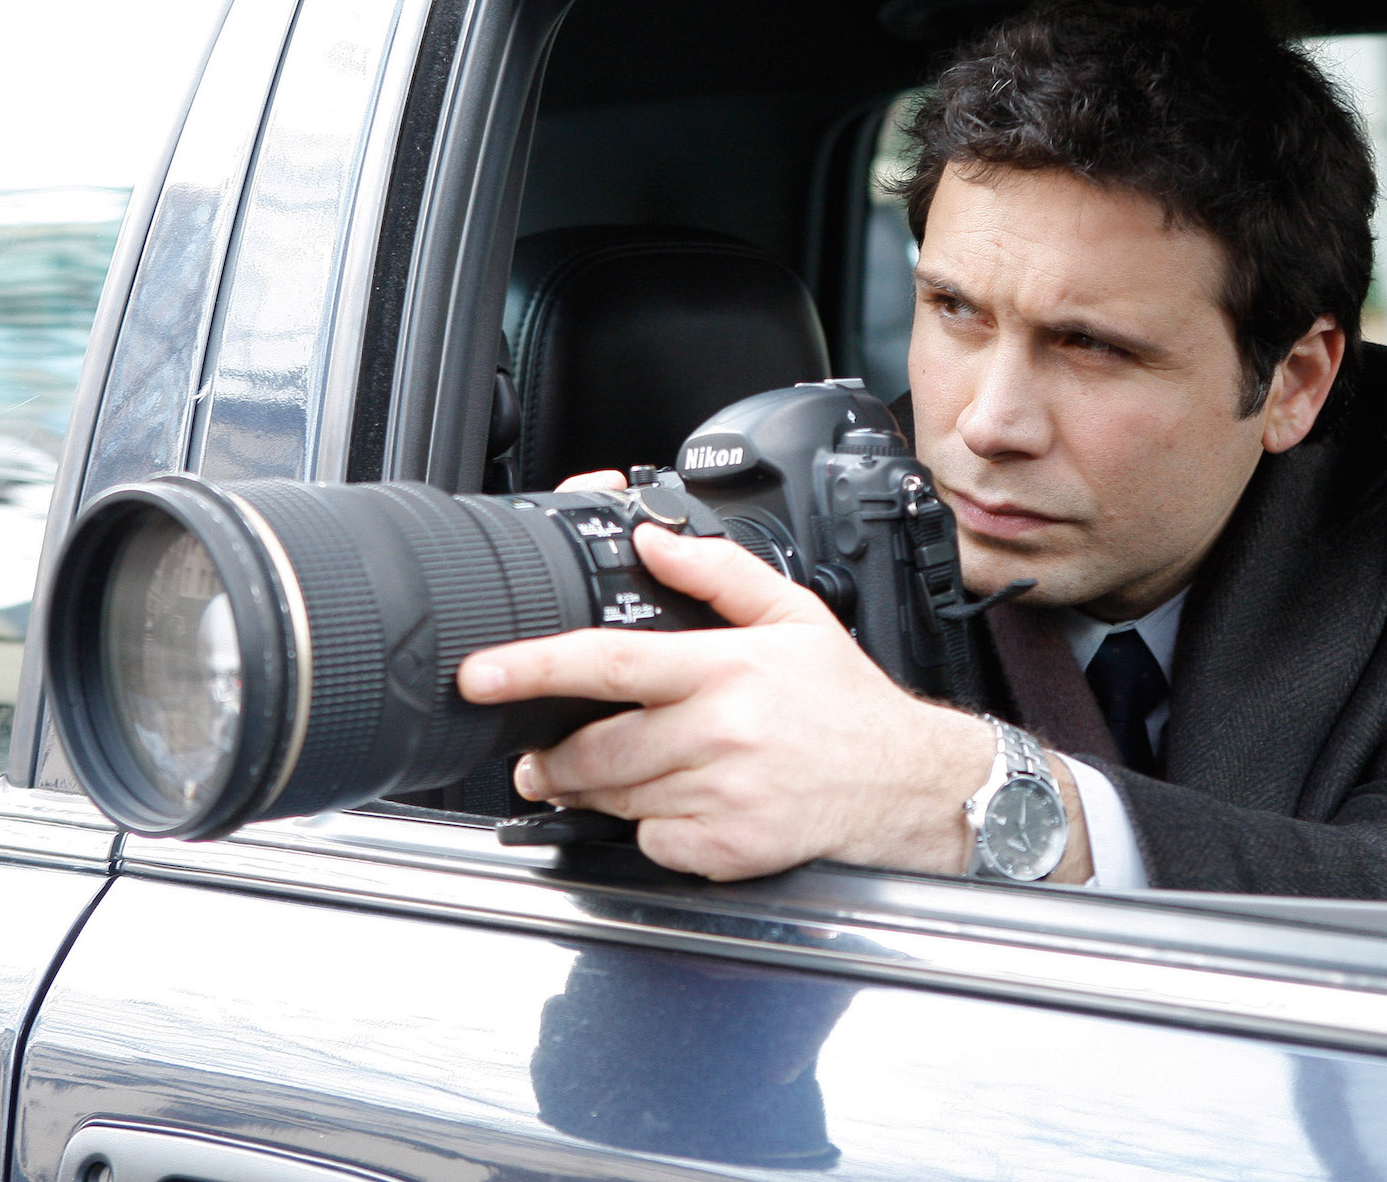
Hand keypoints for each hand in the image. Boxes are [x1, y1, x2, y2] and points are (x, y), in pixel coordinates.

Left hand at [455, 510, 1044, 880]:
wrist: (905, 783)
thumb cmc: (845, 703)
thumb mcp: (794, 616)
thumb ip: (717, 572)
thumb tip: (652, 540)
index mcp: (726, 669)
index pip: (608, 664)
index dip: (534, 669)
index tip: (480, 675)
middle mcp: (720, 733)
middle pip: (596, 748)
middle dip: (550, 757)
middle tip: (538, 754)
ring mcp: (722, 795)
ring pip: (616, 798)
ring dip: (594, 791)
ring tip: (602, 777)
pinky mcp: (727, 846)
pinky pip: (651, 841)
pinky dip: (647, 828)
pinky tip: (674, 805)